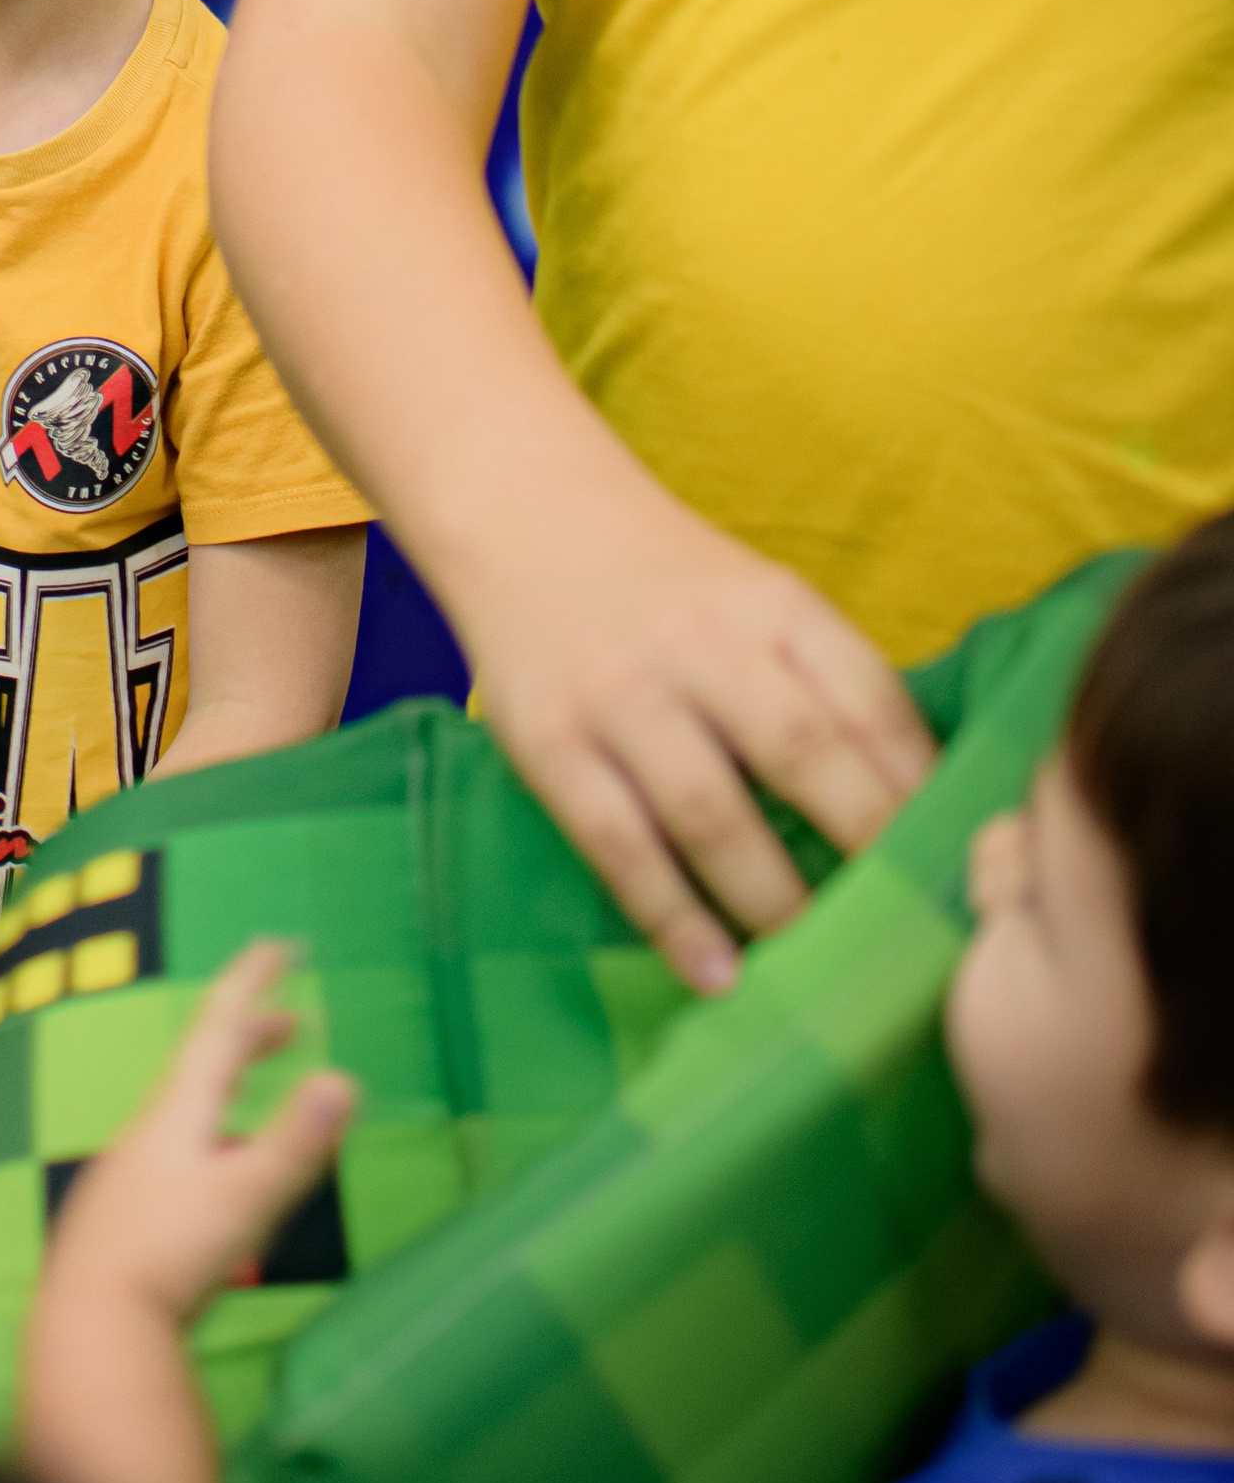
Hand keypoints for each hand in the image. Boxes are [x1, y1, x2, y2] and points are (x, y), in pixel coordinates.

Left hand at [36, 943, 355, 1339]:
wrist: (88, 1324)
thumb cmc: (169, 1256)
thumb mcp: (244, 1197)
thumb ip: (295, 1144)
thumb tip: (345, 1079)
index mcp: (179, 1112)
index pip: (219, 1029)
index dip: (250, 983)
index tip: (278, 945)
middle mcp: (150, 1130)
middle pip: (202, 1067)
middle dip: (248, 1038)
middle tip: (290, 1022)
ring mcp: (132, 1172)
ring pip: (186, 1111)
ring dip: (228, 1089)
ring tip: (255, 1093)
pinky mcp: (125, 1213)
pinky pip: (176, 1151)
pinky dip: (209, 1135)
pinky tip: (212, 1173)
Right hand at [459, 463, 936, 993]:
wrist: (523, 510)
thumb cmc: (667, 581)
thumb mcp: (758, 597)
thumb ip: (824, 680)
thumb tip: (918, 806)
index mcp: (774, 604)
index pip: (870, 703)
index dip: (923, 793)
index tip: (960, 869)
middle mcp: (700, 643)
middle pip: (802, 756)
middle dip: (866, 853)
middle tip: (909, 935)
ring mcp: (621, 694)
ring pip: (710, 814)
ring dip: (774, 902)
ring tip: (818, 967)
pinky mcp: (550, 742)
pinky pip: (618, 844)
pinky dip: (671, 917)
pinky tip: (716, 972)